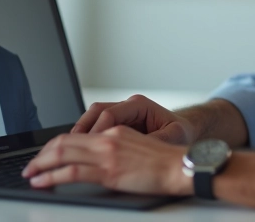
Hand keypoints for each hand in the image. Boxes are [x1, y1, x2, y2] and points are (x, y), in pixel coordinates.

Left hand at [21, 126, 191, 194]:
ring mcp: (107, 154)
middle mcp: (107, 138)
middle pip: (63, 142)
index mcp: (113, 131)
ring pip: (62, 154)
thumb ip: (115, 149)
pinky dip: (51, 176)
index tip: (43, 156)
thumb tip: (96, 160)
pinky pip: (72, 171)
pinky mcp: (108, 171)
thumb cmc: (164, 162)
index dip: (54, 146)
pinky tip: (42, 181)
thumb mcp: (136, 147)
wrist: (180, 166)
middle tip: (29, 166)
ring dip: (40, 164)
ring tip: (29, 174)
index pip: (75, 135)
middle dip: (41, 155)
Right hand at [72, 94, 195, 143]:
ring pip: (93, 116)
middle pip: (97, 110)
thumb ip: (154, 140)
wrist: (184, 133)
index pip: (111, 113)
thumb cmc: (180, 134)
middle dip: (82, 127)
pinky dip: (88, 135)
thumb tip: (140, 146)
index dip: (98, 129)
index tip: (90, 144)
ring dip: (82, 131)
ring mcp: (122, 113)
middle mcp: (128, 106)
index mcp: (140, 105)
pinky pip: (98, 125)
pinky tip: (81, 149)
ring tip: (70, 146)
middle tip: (69, 144)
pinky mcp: (118, 123)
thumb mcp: (172, 137)